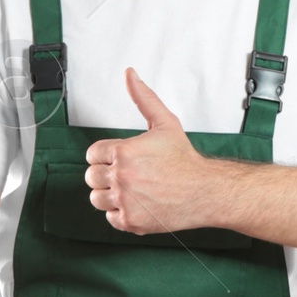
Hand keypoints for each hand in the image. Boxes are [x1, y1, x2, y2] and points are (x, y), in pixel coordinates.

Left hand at [85, 70, 215, 233]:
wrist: (205, 190)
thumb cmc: (185, 159)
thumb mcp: (165, 122)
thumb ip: (144, 98)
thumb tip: (130, 74)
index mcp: (123, 152)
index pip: (92, 155)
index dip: (105, 156)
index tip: (120, 160)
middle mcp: (121, 177)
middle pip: (91, 177)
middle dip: (105, 175)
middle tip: (127, 176)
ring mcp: (125, 201)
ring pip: (97, 199)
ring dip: (109, 195)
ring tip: (130, 190)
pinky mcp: (132, 221)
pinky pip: (111, 218)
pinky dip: (121, 213)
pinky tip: (137, 204)